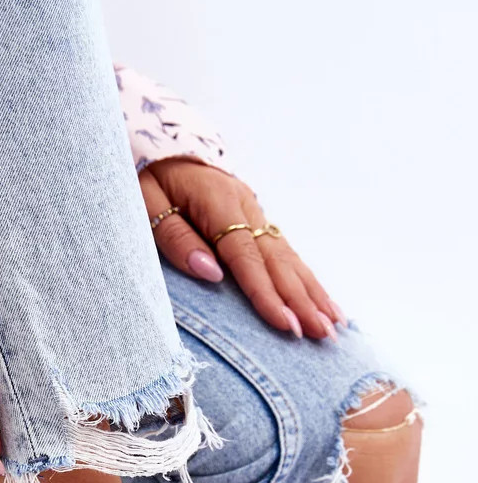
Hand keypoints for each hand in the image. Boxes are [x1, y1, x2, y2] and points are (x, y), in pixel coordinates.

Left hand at [138, 158, 345, 339]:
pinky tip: (324, 303)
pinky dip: (307, 281)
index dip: (266, 293)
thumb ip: (176, 237)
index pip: (246, 257)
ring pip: (290, 259)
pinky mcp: (258, 221)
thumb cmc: (150, 179)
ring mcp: (256, 214)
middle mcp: (247, 208)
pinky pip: (286, 255)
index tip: (285, 324)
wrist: (164, 146)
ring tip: (334, 327)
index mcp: (219, 203)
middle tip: (323, 335)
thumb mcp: (147, 203)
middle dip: (302, 301)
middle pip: (278, 261)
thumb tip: (211, 273)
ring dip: (313, 294)